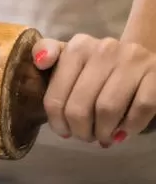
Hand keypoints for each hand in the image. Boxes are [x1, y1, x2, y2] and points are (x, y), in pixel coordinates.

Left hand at [32, 36, 155, 145]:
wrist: (143, 58)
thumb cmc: (98, 66)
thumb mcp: (70, 57)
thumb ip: (46, 52)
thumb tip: (40, 62)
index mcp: (78, 47)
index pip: (56, 95)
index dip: (57, 121)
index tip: (63, 131)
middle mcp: (105, 49)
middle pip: (80, 106)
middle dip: (80, 130)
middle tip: (84, 137)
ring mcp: (133, 60)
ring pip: (108, 109)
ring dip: (102, 132)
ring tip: (102, 137)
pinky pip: (140, 109)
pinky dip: (129, 127)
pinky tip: (122, 132)